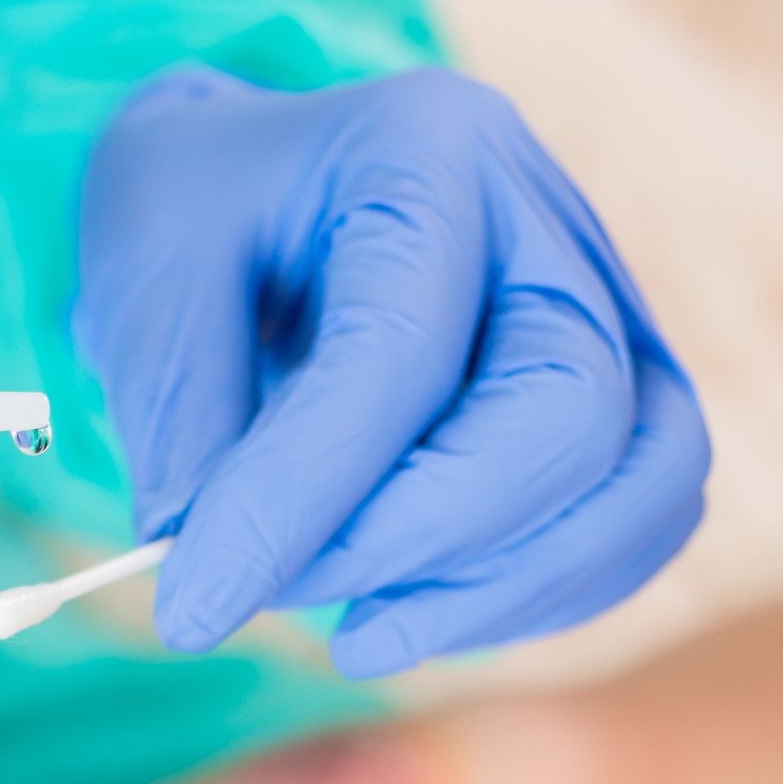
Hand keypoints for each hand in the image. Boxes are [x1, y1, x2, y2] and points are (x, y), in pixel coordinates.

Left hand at [75, 67, 709, 676]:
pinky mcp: (623, 384)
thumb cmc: (198, 209)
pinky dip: (536, 590)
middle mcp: (544, 218)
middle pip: (567, 413)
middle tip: (280, 595)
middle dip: (420, 542)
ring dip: (499, 590)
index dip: (298, 494)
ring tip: (353, 634)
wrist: (254, 179)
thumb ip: (175, 416)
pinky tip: (413, 613)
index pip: (396, 347)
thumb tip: (214, 577)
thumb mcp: (143, 271)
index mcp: (422, 149)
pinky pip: (637, 515)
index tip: (193, 604)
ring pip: (639, 478)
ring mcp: (607, 301)